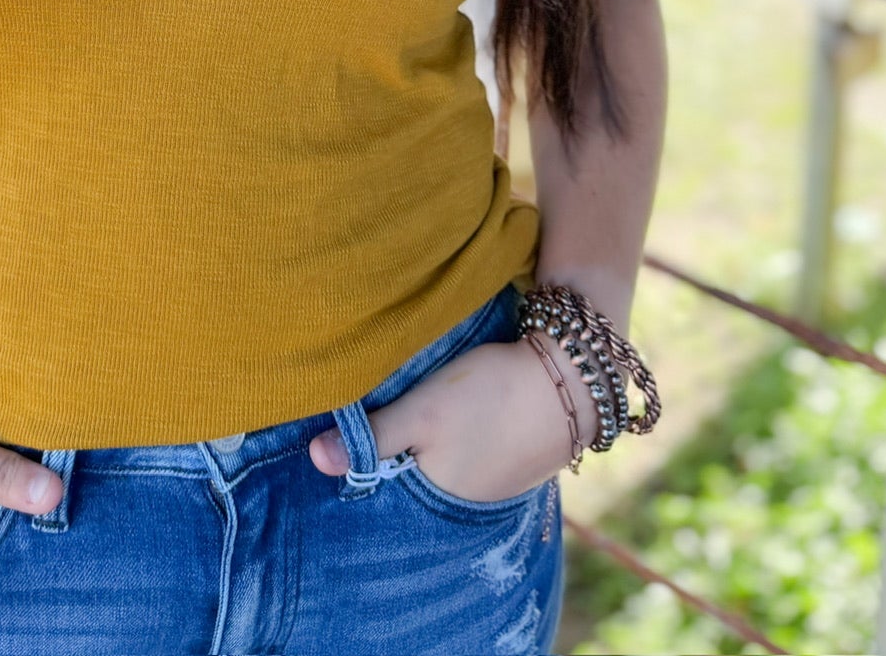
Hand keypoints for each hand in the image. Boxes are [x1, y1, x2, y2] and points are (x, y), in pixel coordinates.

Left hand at [306, 337, 590, 503]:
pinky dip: (453, 445)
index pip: (385, 493)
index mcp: (437, 495)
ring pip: (440, 468)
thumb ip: (373, 437)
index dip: (363, 470)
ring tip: (407, 423)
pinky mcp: (511, 462)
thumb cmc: (489, 396)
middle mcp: (464, 501)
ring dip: (424, 452)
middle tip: (370, 426)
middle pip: (413, 482)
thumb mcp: (423, 412)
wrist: (570, 383)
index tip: (339, 449)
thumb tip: (315, 458)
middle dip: (392, 462)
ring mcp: (491, 485)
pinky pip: (467, 459)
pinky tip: (449, 423)